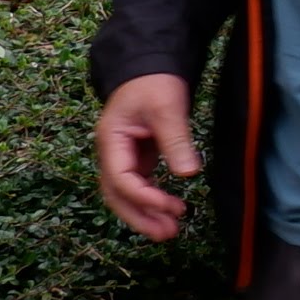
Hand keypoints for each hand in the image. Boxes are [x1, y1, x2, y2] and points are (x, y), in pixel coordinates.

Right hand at [94, 73, 199, 241]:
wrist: (150, 65)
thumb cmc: (154, 82)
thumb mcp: (167, 107)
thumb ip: (175, 140)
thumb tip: (189, 174)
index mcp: (111, 140)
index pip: (121, 178)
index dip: (144, 197)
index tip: (170, 206)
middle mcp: (111, 152)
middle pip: (117, 194)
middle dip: (140, 216)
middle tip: (167, 234)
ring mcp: (122, 156)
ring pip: (127, 194)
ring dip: (146, 213)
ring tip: (171, 230)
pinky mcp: (137, 157)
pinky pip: (139, 185)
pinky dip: (152, 199)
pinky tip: (169, 210)